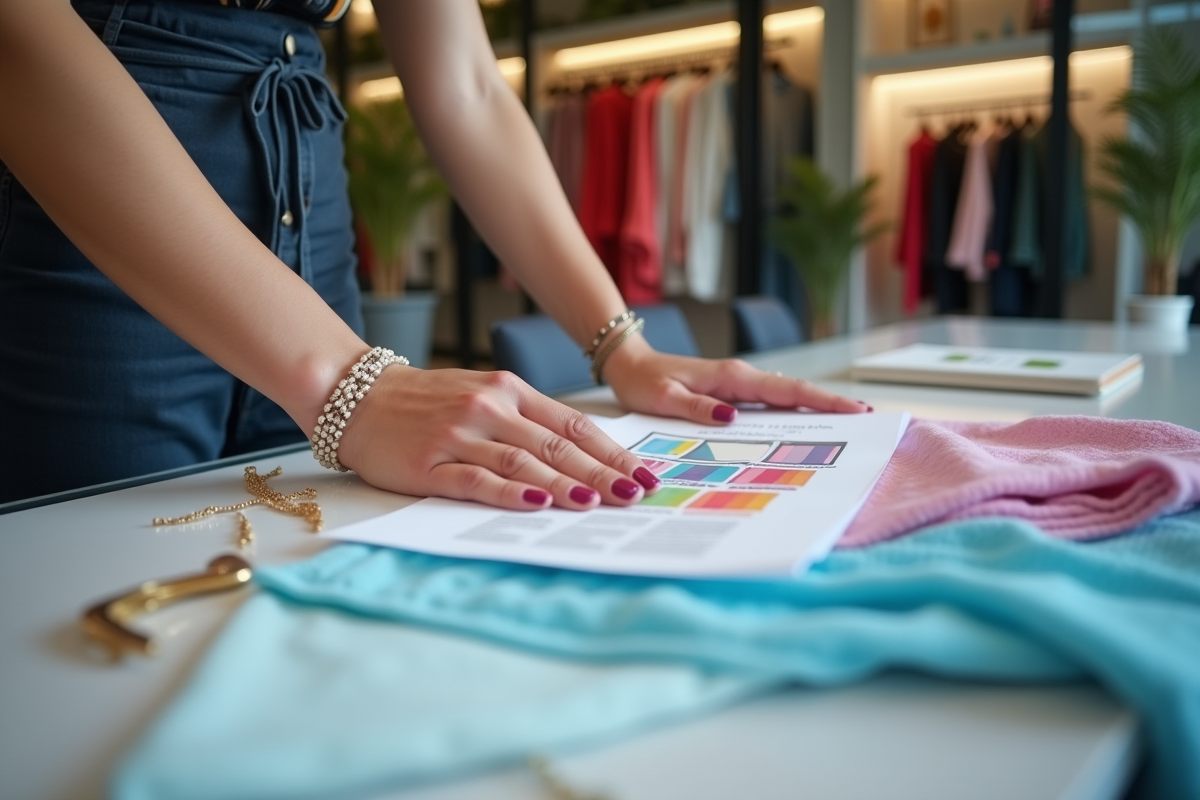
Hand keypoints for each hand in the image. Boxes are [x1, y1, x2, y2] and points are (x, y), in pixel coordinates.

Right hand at [334, 367, 661, 510]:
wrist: (357, 396)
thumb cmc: (426, 401)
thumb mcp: (483, 394)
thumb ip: (527, 419)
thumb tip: (580, 457)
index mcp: (509, 391)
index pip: (572, 425)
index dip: (611, 451)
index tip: (643, 474)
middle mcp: (490, 408)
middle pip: (556, 446)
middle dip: (601, 473)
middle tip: (634, 496)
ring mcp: (459, 435)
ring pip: (523, 461)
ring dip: (564, 484)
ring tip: (597, 503)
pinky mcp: (429, 463)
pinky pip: (476, 479)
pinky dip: (509, 492)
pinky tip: (536, 503)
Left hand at [603, 336, 870, 423]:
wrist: (629, 363)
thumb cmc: (644, 382)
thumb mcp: (664, 398)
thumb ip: (696, 408)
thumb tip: (733, 416)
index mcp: (731, 377)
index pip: (787, 390)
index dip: (822, 401)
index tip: (855, 410)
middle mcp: (741, 378)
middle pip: (796, 393)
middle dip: (831, 405)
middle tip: (867, 421)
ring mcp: (738, 385)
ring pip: (785, 398)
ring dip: (816, 409)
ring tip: (849, 427)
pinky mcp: (732, 393)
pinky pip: (769, 404)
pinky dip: (792, 412)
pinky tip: (805, 427)